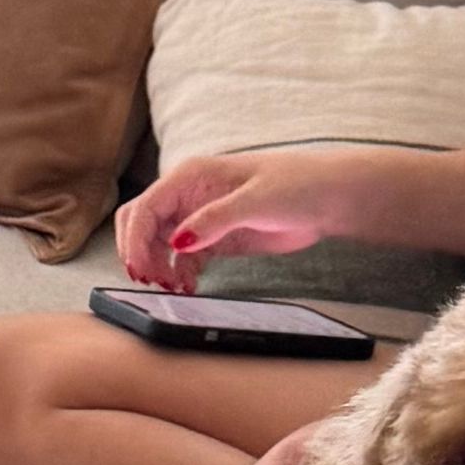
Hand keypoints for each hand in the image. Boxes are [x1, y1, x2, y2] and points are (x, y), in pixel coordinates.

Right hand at [114, 142, 444, 288]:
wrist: (329, 199)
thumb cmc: (296, 185)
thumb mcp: (255, 201)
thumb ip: (214, 220)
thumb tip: (177, 243)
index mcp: (190, 176)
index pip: (145, 207)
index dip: (135, 239)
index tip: (142, 270)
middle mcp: (189, 195)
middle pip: (142, 223)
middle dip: (139, 253)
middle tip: (153, 282)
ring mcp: (200, 217)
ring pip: (158, 243)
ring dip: (158, 267)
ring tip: (174, 289)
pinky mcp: (215, 238)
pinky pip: (182, 259)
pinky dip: (179, 274)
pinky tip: (189, 288)